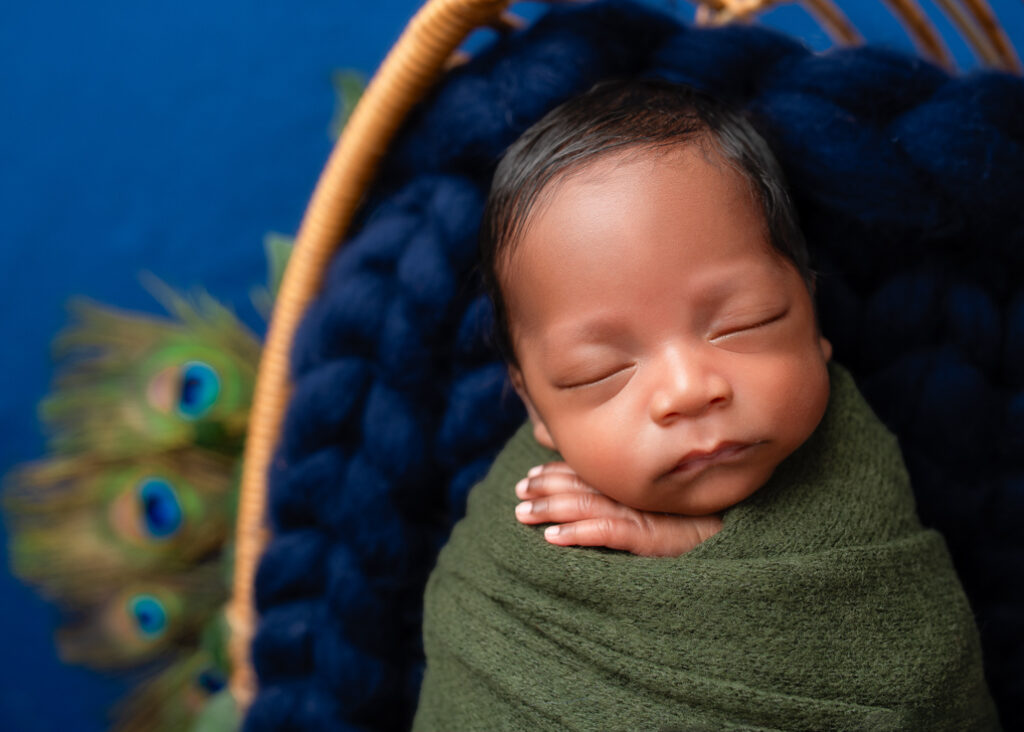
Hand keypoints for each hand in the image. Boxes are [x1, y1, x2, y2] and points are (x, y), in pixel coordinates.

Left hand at [514, 462, 722, 556]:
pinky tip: (554, 538)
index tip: (530, 476)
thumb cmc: (701, 518)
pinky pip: (608, 533)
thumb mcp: (662, 499)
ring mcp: (641, 514)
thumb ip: (629, 485)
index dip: (556, 472)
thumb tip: (593, 479)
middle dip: (545, 487)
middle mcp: (635, 493)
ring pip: (586, 507)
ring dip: (551, 510)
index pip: (587, 473)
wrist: (740, 535)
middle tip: (518, 491)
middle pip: (581, 485)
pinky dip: (579, 534)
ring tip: (522, 516)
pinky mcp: (650, 537)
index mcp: (634, 483)